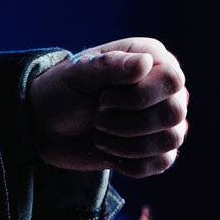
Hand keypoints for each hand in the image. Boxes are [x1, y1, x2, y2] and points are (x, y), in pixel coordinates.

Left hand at [25, 36, 188, 177]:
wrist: (46, 125)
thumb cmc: (62, 90)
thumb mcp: (76, 74)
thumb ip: (108, 65)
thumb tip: (146, 62)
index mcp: (150, 57)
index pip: (172, 79)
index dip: (139, 96)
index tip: (104, 98)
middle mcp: (165, 87)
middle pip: (173, 113)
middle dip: (129, 123)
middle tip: (97, 118)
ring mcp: (164, 119)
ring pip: (171, 139)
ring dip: (127, 143)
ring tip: (99, 133)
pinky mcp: (158, 148)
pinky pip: (163, 162)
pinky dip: (130, 162)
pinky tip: (109, 151)